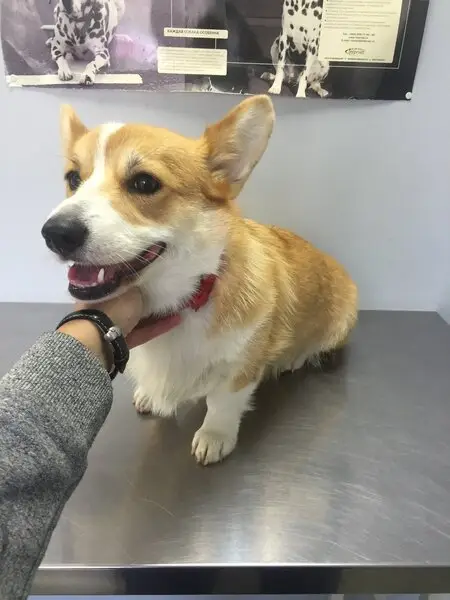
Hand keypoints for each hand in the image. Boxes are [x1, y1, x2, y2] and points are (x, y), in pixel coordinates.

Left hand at [59, 287, 180, 370]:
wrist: (99, 342)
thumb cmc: (112, 309)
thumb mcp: (132, 291)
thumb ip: (141, 288)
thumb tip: (147, 285)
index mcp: (99, 289)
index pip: (119, 280)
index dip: (137, 277)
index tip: (154, 276)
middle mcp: (102, 306)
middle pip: (128, 300)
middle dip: (147, 298)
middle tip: (168, 292)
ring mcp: (111, 325)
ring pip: (136, 317)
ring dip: (156, 314)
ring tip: (178, 307)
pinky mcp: (121, 342)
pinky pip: (141, 331)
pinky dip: (157, 327)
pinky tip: (176, 320)